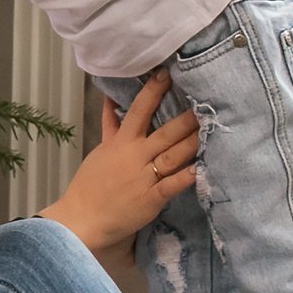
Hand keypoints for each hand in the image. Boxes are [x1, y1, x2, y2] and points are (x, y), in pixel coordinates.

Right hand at [37, 73, 198, 254]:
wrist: (82, 218)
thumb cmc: (91, 183)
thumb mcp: (101, 149)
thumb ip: (110, 125)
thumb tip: (112, 99)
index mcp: (121, 143)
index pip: (138, 111)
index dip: (153, 92)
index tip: (166, 74)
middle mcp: (135, 156)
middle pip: (165, 133)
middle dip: (186, 118)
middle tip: (204, 103)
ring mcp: (143, 178)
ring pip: (172, 155)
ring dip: (192, 142)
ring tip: (210, 129)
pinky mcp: (150, 199)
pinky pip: (170, 186)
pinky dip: (184, 178)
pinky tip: (199, 169)